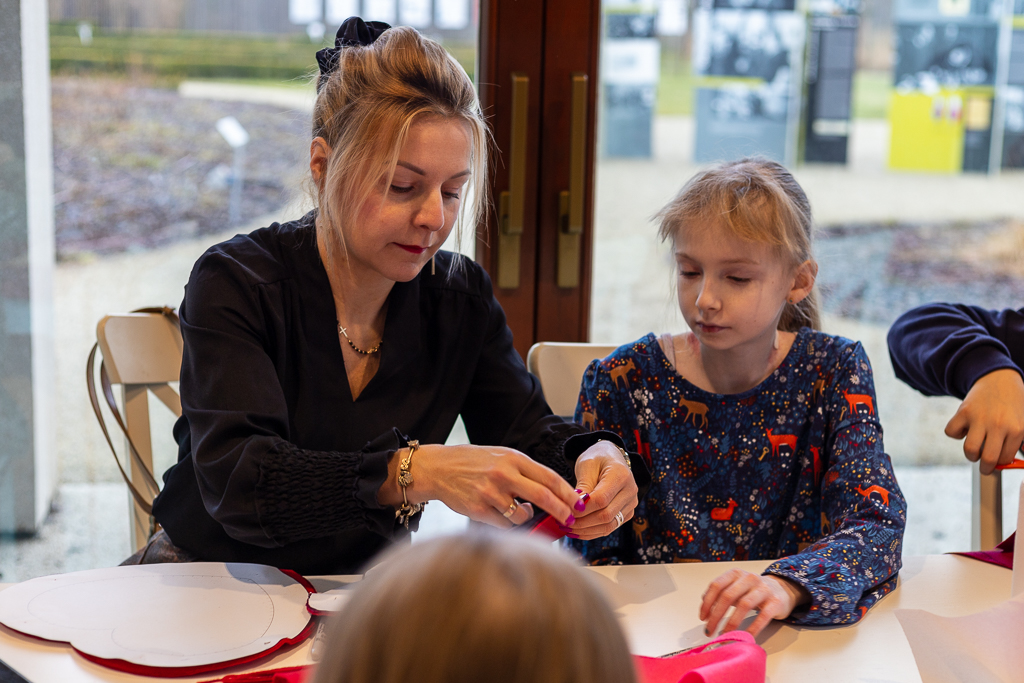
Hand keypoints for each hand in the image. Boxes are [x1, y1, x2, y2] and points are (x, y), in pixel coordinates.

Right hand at [383, 443, 579, 528]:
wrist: (439, 468)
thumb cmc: (474, 463)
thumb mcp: (501, 456)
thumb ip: (525, 471)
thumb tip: (553, 492)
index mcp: (513, 459)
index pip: (549, 477)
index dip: (567, 493)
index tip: (579, 504)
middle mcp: (503, 474)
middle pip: (543, 496)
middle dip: (561, 510)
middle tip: (570, 519)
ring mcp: (490, 493)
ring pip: (522, 515)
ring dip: (527, 516)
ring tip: (521, 510)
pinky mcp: (478, 510)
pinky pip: (504, 524)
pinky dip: (508, 522)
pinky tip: (501, 513)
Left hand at [565, 441, 637, 539]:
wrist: (610, 458)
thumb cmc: (597, 459)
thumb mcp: (586, 465)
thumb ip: (582, 487)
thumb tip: (574, 508)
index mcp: (621, 475)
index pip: (601, 499)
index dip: (583, 509)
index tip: (566, 511)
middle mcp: (630, 491)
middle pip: (606, 515)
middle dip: (583, 522)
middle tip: (564, 522)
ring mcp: (630, 504)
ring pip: (608, 526)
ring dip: (587, 531)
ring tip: (568, 529)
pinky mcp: (626, 513)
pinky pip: (609, 528)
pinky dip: (592, 532)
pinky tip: (578, 531)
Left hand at [699, 570, 809, 637]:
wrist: (783, 589)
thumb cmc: (754, 590)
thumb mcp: (736, 586)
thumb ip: (721, 592)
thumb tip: (705, 602)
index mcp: (736, 574)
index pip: (716, 585)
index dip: (707, 603)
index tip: (703, 618)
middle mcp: (749, 578)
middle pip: (728, 596)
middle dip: (716, 616)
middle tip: (710, 630)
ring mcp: (763, 589)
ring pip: (744, 605)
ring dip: (731, 623)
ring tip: (725, 635)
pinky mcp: (775, 602)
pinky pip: (762, 617)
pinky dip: (752, 628)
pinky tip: (745, 636)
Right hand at [945, 369, 1023, 474]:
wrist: (998, 379)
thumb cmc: (1013, 404)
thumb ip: (1021, 442)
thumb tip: (1014, 463)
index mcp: (1017, 429)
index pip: (1005, 458)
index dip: (1000, 463)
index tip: (998, 461)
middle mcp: (998, 425)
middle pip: (988, 459)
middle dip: (986, 468)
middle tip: (985, 467)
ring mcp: (979, 418)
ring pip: (970, 450)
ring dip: (971, 455)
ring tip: (975, 450)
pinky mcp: (963, 411)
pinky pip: (952, 432)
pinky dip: (955, 434)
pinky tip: (965, 429)